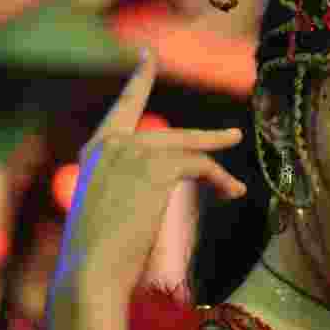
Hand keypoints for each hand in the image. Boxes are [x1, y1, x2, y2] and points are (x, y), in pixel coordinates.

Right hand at [50, 49, 245, 301]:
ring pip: (189, 149)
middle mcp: (111, 144)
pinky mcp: (155, 165)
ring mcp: (132, 151)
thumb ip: (130, 182)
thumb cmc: (98, 255)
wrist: (89, 272)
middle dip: (207, 139)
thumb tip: (170, 175)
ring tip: (240, 182)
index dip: (139, 81)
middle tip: (233, 135)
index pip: (123, 108)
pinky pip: (199, 166)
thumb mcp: (110, 207)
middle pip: (170, 135)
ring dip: (219, 166)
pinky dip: (219, 180)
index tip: (148, 57)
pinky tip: (231, 194)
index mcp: (95, 152)